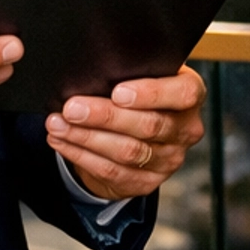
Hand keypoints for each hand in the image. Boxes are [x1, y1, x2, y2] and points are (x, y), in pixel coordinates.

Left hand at [45, 65, 206, 198]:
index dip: (152, 94)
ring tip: (58, 124)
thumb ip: (129, 70)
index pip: (183, 94)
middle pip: (149, 125)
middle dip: (105, 116)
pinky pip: (112, 171)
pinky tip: (62, 141)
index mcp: (190, 95)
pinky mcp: (147, 181)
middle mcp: (185, 129)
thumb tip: (92, 68)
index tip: (118, 92)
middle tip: (72, 108)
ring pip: (127, 151)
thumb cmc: (138, 91)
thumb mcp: (143, 74)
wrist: (139, 130)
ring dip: (86, 137)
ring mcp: (169, 159)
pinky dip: (82, 155)